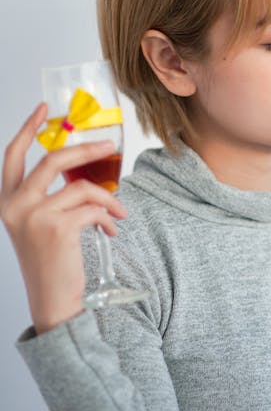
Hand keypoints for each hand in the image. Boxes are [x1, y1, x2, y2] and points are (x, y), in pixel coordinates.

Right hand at [0, 103, 127, 333]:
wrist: (51, 301)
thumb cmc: (50, 263)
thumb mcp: (39, 226)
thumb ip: (49, 199)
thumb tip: (83, 174)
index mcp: (6, 201)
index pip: (12, 155)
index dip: (27, 128)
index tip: (45, 109)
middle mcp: (15, 206)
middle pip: (53, 160)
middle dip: (87, 149)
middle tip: (110, 147)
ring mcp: (34, 216)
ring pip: (82, 187)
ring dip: (108, 197)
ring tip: (119, 213)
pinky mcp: (57, 229)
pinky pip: (93, 208)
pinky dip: (108, 217)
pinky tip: (111, 230)